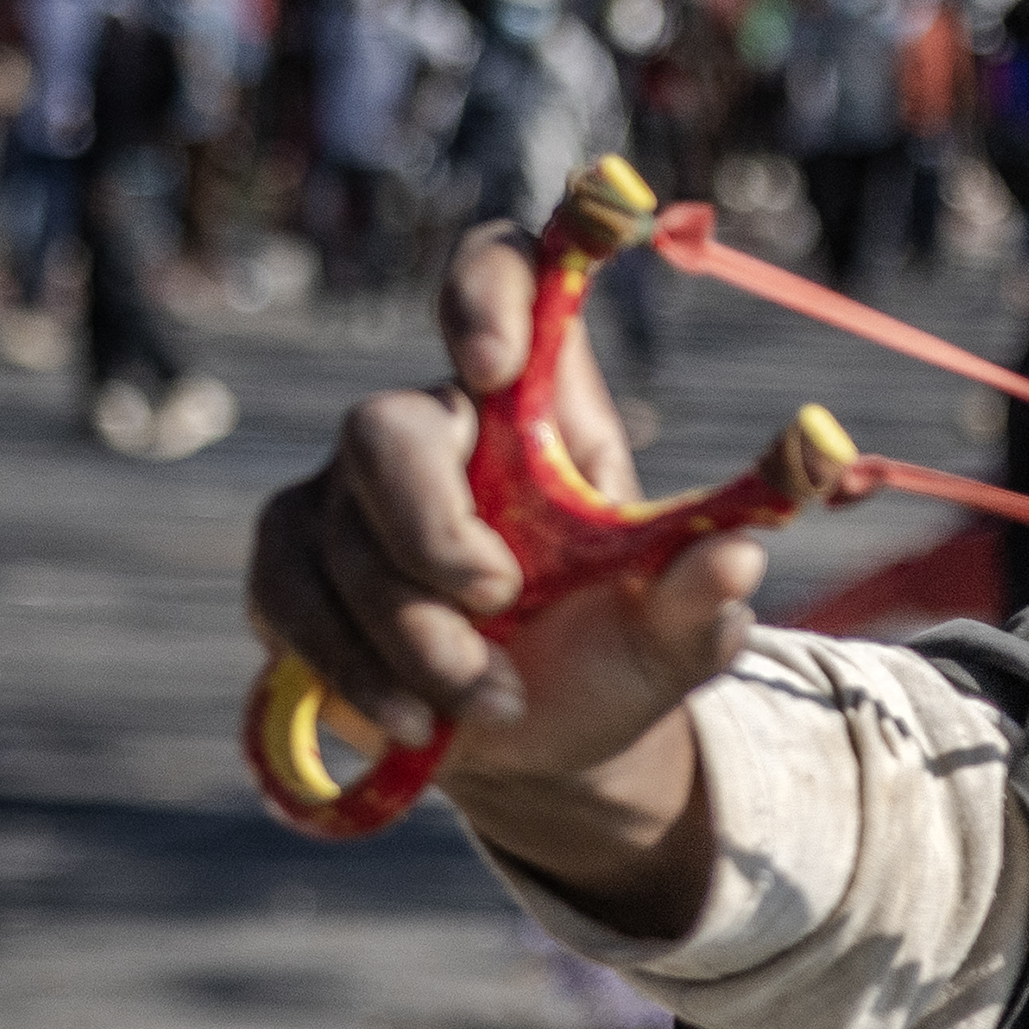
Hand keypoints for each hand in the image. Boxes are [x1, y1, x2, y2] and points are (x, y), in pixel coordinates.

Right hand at [244, 220, 759, 784]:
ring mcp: (347, 495)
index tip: (496, 365)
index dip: (487, 289)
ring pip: (339, 538)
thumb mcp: (675, 638)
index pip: (507, 282)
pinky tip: (419, 724)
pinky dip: (357, 673)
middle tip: (499, 599)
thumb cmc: (613, 655)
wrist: (541, 746)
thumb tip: (739, 559)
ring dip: (417, 638)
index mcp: (543, 408)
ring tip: (494, 702)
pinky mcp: (292, 565)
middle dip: (431, 527)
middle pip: (384, 428)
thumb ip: (702, 596)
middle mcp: (436, 429)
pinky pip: (289, 600)